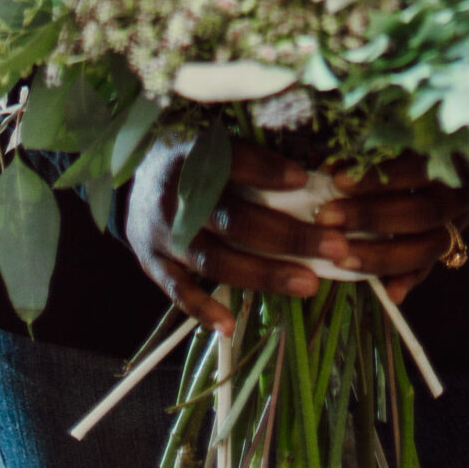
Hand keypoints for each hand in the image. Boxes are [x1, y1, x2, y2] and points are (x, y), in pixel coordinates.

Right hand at [125, 139, 464, 335]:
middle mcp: (175, 194)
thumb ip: (251, 152)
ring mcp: (162, 233)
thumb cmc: (192, 162)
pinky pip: (178, 292)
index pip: (232, 161)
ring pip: (216, 259)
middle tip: (335, 246)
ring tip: (309, 283)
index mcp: (192, 154)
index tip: (304, 181)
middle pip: (236, 219)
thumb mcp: (210, 142)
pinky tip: (231, 325)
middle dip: (289, 236)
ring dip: (264, 274)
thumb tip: (318, 164)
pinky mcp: (153, 264)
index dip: (266, 170)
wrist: (133, 185)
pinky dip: (203, 309)